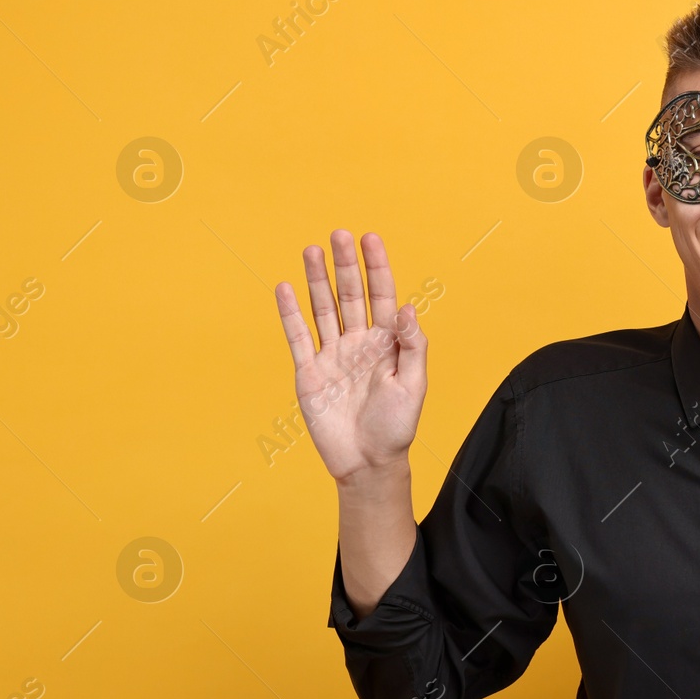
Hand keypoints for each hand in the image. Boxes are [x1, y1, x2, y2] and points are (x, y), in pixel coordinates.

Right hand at [274, 230, 427, 482]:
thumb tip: (407, 308)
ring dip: (318, 280)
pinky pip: (299, 337)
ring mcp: (333, 356)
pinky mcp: (310, 373)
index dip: (377, 268)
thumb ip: (411, 346)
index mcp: (388, 344)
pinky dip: (291, 313)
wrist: (367, 463)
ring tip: (312, 249)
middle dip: (346, 265)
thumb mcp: (413, 386)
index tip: (370, 238)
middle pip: (351, 295)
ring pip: (323, 309)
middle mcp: (359, 343)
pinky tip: (286, 287)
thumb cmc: (396, 428)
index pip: (382, 296)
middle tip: (339, 235)